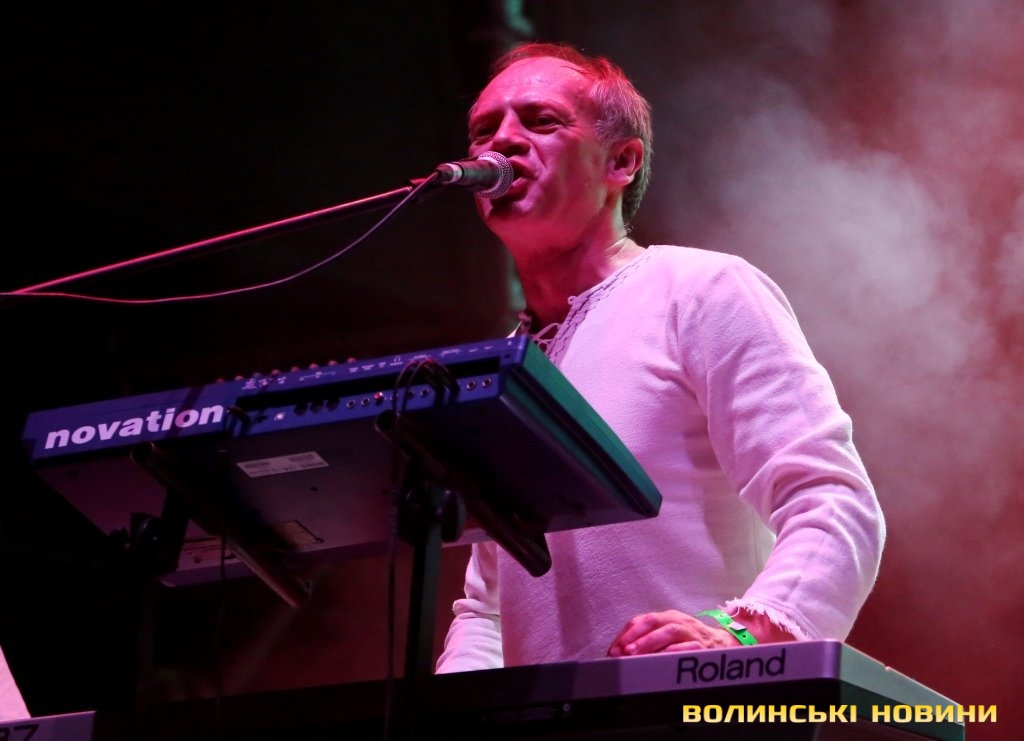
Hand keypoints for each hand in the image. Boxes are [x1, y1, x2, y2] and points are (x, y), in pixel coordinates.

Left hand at [606, 610, 737, 656]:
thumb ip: (648, 638)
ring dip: (650, 642)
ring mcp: (691, 633)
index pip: (643, 619)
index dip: (627, 633)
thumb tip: (620, 651)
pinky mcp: (701, 647)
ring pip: (669, 632)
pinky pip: (685, 648)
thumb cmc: (688, 641)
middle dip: (636, 636)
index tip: (614, 648)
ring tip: (635, 654)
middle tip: (622, 650)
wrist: (724, 644)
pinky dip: (671, 653)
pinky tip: (659, 660)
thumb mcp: (669, 633)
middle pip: (654, 622)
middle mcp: (679, 621)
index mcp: (668, 617)